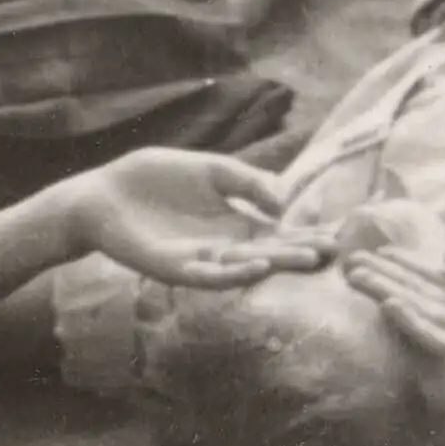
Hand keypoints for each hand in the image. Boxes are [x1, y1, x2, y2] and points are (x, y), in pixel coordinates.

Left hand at [65, 150, 327, 287]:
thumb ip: (247, 180)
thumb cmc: (153, 178)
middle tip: (337, 251)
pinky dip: (235, 272)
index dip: (309, 231)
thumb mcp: (209, 169)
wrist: (102, 194)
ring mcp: (202, 260)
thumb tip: (286, 199)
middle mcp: (225, 246)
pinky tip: (257, 264)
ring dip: (278, 262)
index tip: (342, 231)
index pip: (281, 231)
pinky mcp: (177, 269)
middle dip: (304, 251)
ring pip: (248, 265)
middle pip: (272, 251)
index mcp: (236, 223)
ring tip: (308, 258)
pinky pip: (211, 275)